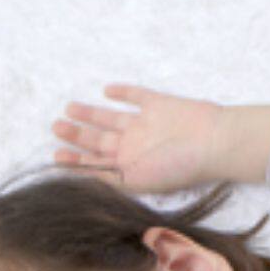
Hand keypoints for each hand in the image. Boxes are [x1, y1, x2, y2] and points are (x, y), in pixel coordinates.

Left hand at [50, 83, 223, 194]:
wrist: (214, 142)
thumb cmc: (178, 166)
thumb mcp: (136, 180)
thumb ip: (106, 177)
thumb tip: (75, 180)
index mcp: (131, 167)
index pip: (98, 165)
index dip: (76, 161)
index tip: (56, 155)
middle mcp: (137, 146)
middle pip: (101, 141)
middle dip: (78, 135)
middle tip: (56, 127)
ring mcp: (148, 125)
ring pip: (112, 119)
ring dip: (91, 114)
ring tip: (69, 108)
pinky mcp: (159, 105)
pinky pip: (138, 97)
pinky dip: (122, 92)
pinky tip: (107, 90)